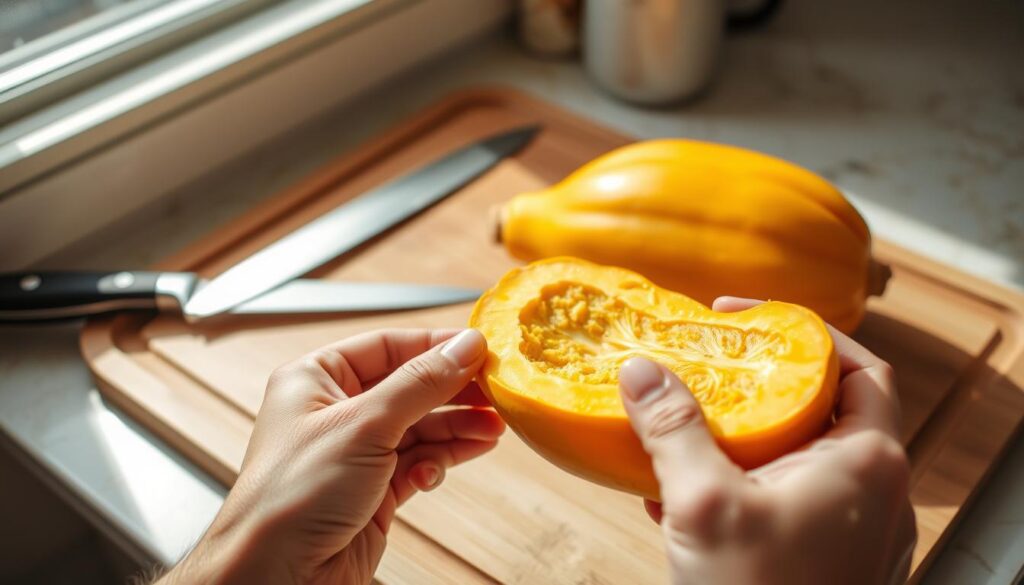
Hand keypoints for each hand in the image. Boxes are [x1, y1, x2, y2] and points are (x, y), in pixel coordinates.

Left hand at [159, 329, 503, 584]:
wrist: (276, 576)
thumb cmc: (290, 496)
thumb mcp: (364, 425)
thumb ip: (420, 384)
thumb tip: (464, 347)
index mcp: (315, 378)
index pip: (387, 346)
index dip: (435, 347)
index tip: (479, 348)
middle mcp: (334, 411)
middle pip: (410, 387)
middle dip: (454, 392)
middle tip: (494, 392)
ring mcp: (355, 452)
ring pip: (420, 426)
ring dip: (456, 427)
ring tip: (491, 429)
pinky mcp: (373, 489)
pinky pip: (418, 461)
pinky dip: (441, 460)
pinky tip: (456, 459)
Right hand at [618, 297, 914, 584]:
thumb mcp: (703, 505)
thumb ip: (673, 429)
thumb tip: (641, 370)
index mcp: (866, 463)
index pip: (857, 366)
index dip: (801, 331)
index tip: (741, 319)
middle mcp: (876, 491)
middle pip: (827, 407)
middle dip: (763, 384)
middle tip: (711, 367)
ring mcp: (857, 530)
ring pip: (806, 455)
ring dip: (750, 436)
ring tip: (690, 429)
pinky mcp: (831, 559)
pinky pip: (793, 499)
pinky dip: (748, 483)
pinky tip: (687, 495)